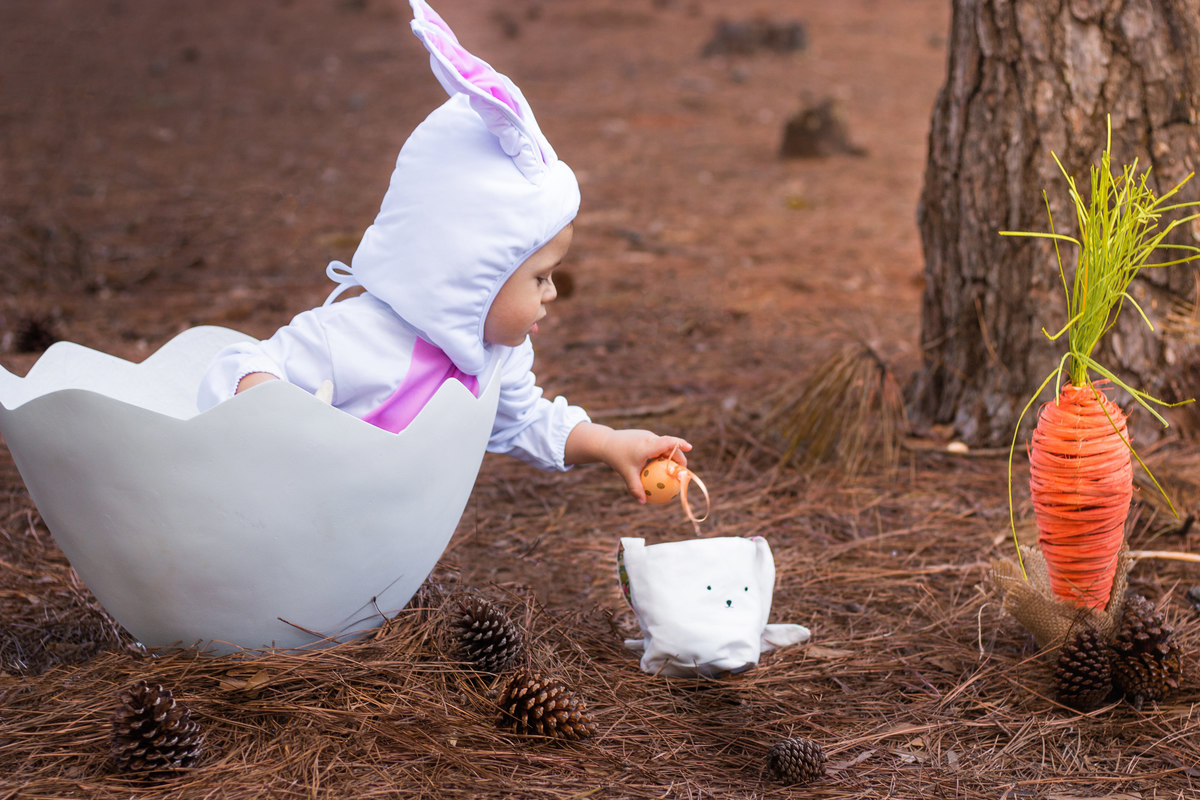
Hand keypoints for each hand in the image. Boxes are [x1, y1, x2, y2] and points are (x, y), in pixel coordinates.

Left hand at [565, 422, 691, 502]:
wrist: (605, 443)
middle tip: (681, 471)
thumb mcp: (626, 473)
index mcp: (648, 445)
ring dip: (670, 455)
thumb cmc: (617, 458)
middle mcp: (649, 438)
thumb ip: (635, 488)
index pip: (668, 442)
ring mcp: (647, 436)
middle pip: (670, 446)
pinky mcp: (644, 436)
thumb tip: (642, 502)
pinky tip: (660, 465)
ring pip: (664, 445)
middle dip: (678, 457)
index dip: (680, 444)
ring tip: (673, 470)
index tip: (690, 448)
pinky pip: (657, 445)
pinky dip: (661, 454)